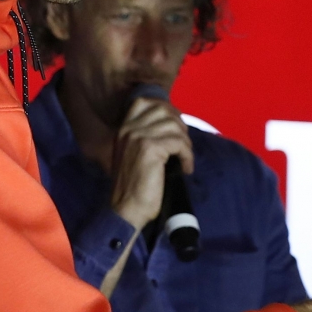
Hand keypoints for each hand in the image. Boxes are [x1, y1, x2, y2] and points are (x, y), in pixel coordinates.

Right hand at [109, 94, 192, 228]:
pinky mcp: (150, 148)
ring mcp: (138, 136)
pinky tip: (185, 168)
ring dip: (185, 142)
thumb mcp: (133, 154)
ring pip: (174, 126)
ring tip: (184, 158)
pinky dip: (188, 156)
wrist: (126, 209)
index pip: (144, 102)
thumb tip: (172, 125)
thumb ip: (145, 137)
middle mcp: (129, 128)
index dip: (165, 109)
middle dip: (179, 125)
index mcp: (123, 128)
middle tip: (183, 145)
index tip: (176, 126)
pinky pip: (179, 143)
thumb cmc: (133, 186)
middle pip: (163, 110)